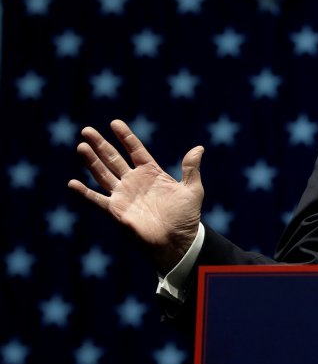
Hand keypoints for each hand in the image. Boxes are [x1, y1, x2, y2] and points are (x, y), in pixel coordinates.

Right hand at [68, 119, 204, 273]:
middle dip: (100, 144)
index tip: (115, 122)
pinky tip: (72, 183)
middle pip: (113, 158)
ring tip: (81, 146)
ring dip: (91, 161)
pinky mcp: (116, 211)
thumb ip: (191, 169)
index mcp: (151, 173)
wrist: (178, 241)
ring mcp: (123, 195)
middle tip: (87, 130)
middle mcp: (134, 181)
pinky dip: (84, 193)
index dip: (125, 137)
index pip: (135, 150)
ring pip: (103, 174)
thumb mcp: (192, 190)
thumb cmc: (186, 217)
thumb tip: (199, 148)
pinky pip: (97, 200)